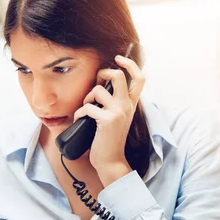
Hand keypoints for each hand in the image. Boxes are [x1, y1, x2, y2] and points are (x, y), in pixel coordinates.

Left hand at [73, 55, 145, 183]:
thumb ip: (114, 102)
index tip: (118, 58)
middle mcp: (127, 105)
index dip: (130, 64)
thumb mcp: (116, 118)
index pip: (140, 78)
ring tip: (85, 109)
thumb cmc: (109, 140)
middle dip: (102, 74)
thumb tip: (100, 87)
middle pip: (118, 76)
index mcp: (131, 104)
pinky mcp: (107, 120)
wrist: (111, 161)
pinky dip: (79, 112)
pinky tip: (79, 119)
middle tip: (95, 83)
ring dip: (86, 98)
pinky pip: (87, 107)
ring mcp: (118, 112)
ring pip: (97, 90)